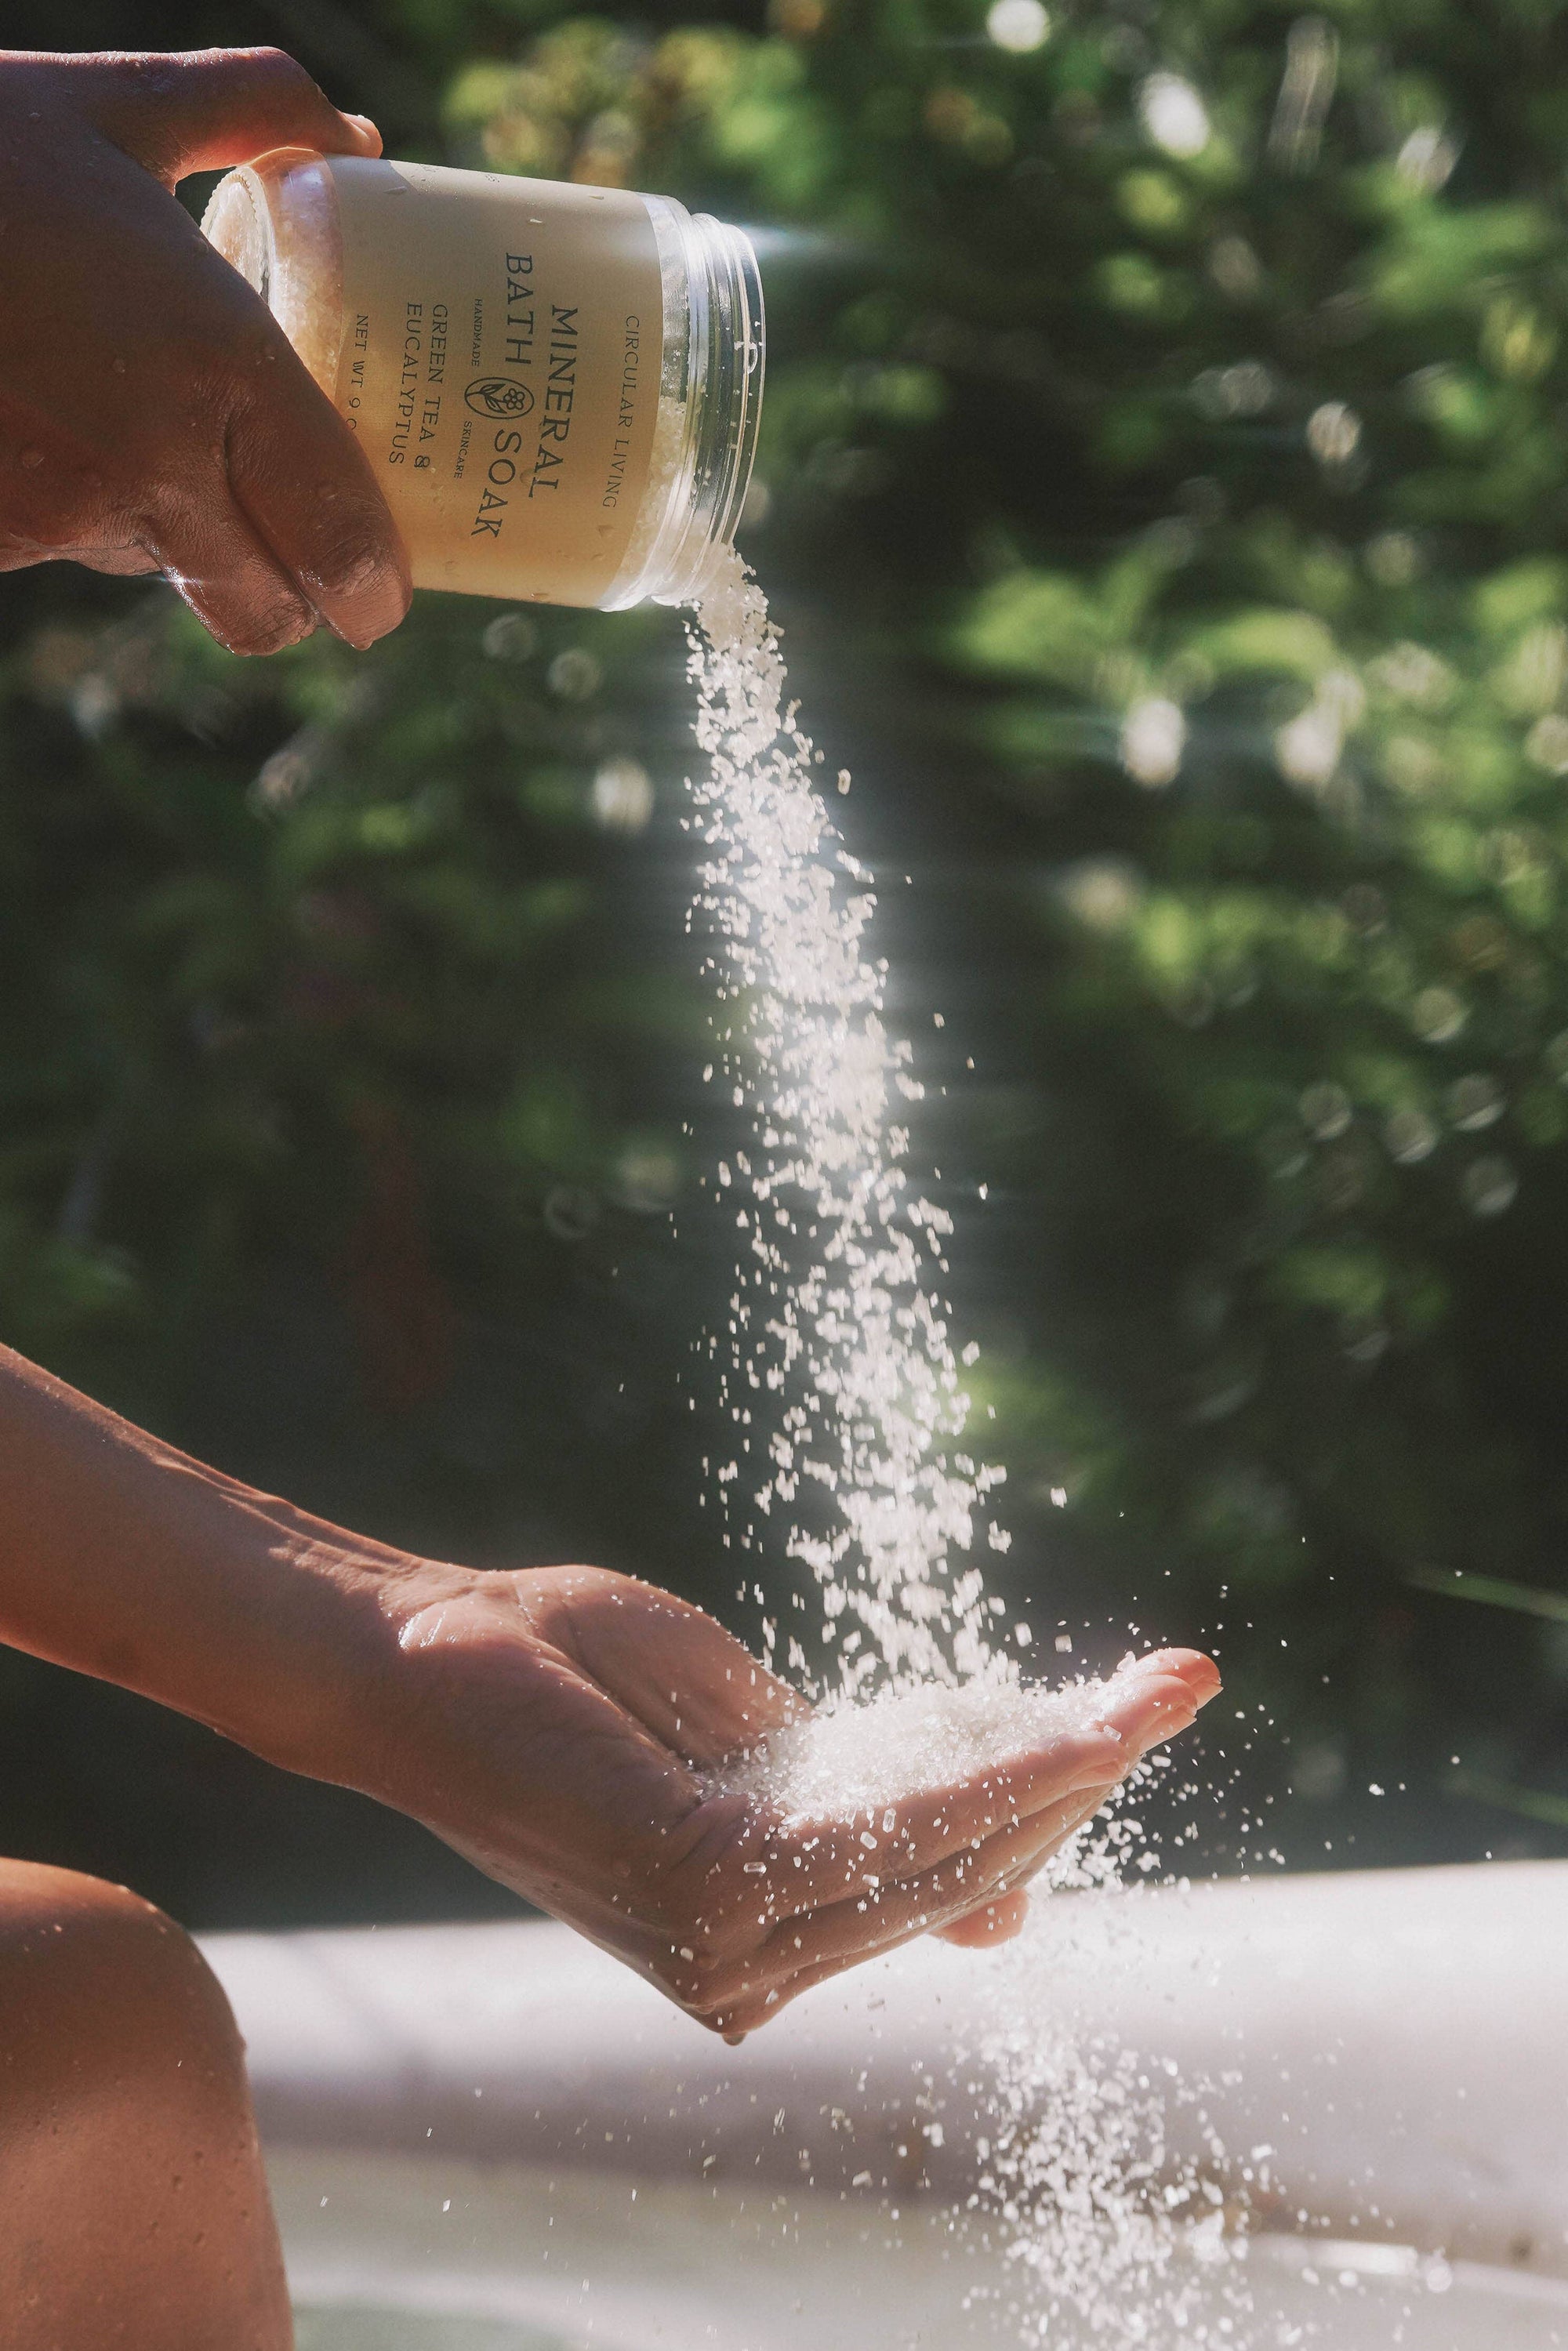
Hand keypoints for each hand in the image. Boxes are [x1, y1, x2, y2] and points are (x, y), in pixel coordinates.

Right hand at [0, 48, 408, 650]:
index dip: (370, 588)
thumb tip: (354, 135)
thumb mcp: (114, 105)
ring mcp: (64, 511)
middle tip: (302, 571)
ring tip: (152, 443)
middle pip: (261, 608)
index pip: (335, 534)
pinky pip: (67, 550)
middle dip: (290, 601)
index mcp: (217, 364)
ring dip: (180, 540)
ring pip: (162, 574)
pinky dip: (81, 515)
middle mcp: (153, 460)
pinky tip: (57, 431)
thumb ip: (251, 106)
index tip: (378, 598)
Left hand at [358, 1563, 1219, 2034]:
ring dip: (1062, 1772)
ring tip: (1153, 1698)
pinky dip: (990, 1774)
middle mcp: (751, 1964)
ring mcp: (732, 1938)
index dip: (1045, 1804)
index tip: (1137, 1721)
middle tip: (1175, 1689)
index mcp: (759, 1925)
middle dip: (1075, 1780)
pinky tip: (1064, 1729)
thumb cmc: (564, 1673)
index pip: (936, 1878)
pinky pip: (893, 1825)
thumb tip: (999, 1894)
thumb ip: (859, 1804)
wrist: (417, 1650)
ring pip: (946, 1853)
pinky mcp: (713, 1883)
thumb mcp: (741, 1738)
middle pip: (961, 1873)